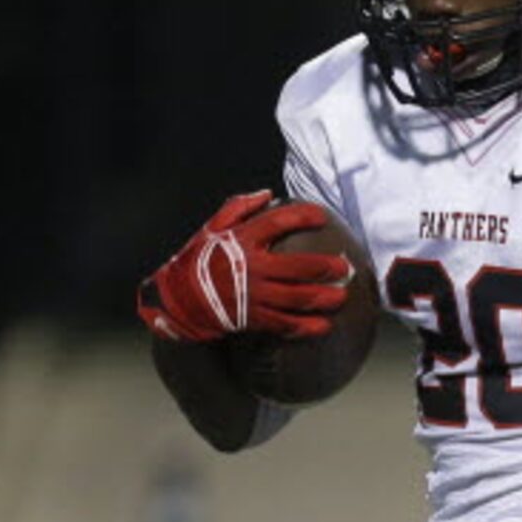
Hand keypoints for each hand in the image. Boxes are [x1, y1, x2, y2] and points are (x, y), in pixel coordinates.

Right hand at [136, 191, 348, 343]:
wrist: (177, 299)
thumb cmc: (198, 259)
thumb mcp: (212, 227)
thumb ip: (239, 208)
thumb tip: (269, 194)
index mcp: (242, 240)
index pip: (278, 222)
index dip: (302, 217)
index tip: (322, 216)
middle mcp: (251, 267)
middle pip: (298, 266)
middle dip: (326, 267)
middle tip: (345, 267)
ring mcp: (253, 294)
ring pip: (297, 298)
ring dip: (323, 299)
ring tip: (342, 298)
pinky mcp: (252, 318)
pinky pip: (284, 324)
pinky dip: (306, 327)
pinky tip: (324, 326)